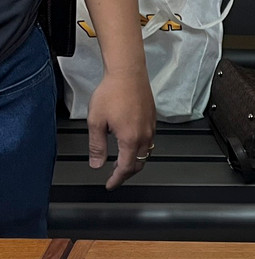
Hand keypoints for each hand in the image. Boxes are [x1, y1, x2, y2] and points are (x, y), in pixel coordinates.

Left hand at [85, 68, 155, 189]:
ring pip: (146, 153)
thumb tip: (96, 164)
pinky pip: (149, 141)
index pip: (126, 168)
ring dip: (134, 161)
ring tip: (121, 162)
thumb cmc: (112, 93)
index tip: (110, 184)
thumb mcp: (96, 121)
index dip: (117, 179)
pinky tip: (130, 144)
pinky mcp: (152, 120)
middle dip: (127, 173)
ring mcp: (151, 128)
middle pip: (139, 163)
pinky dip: (139, 149)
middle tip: (114, 176)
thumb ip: (97, 146)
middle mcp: (144, 136)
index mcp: (130, 139)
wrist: (128, 74)